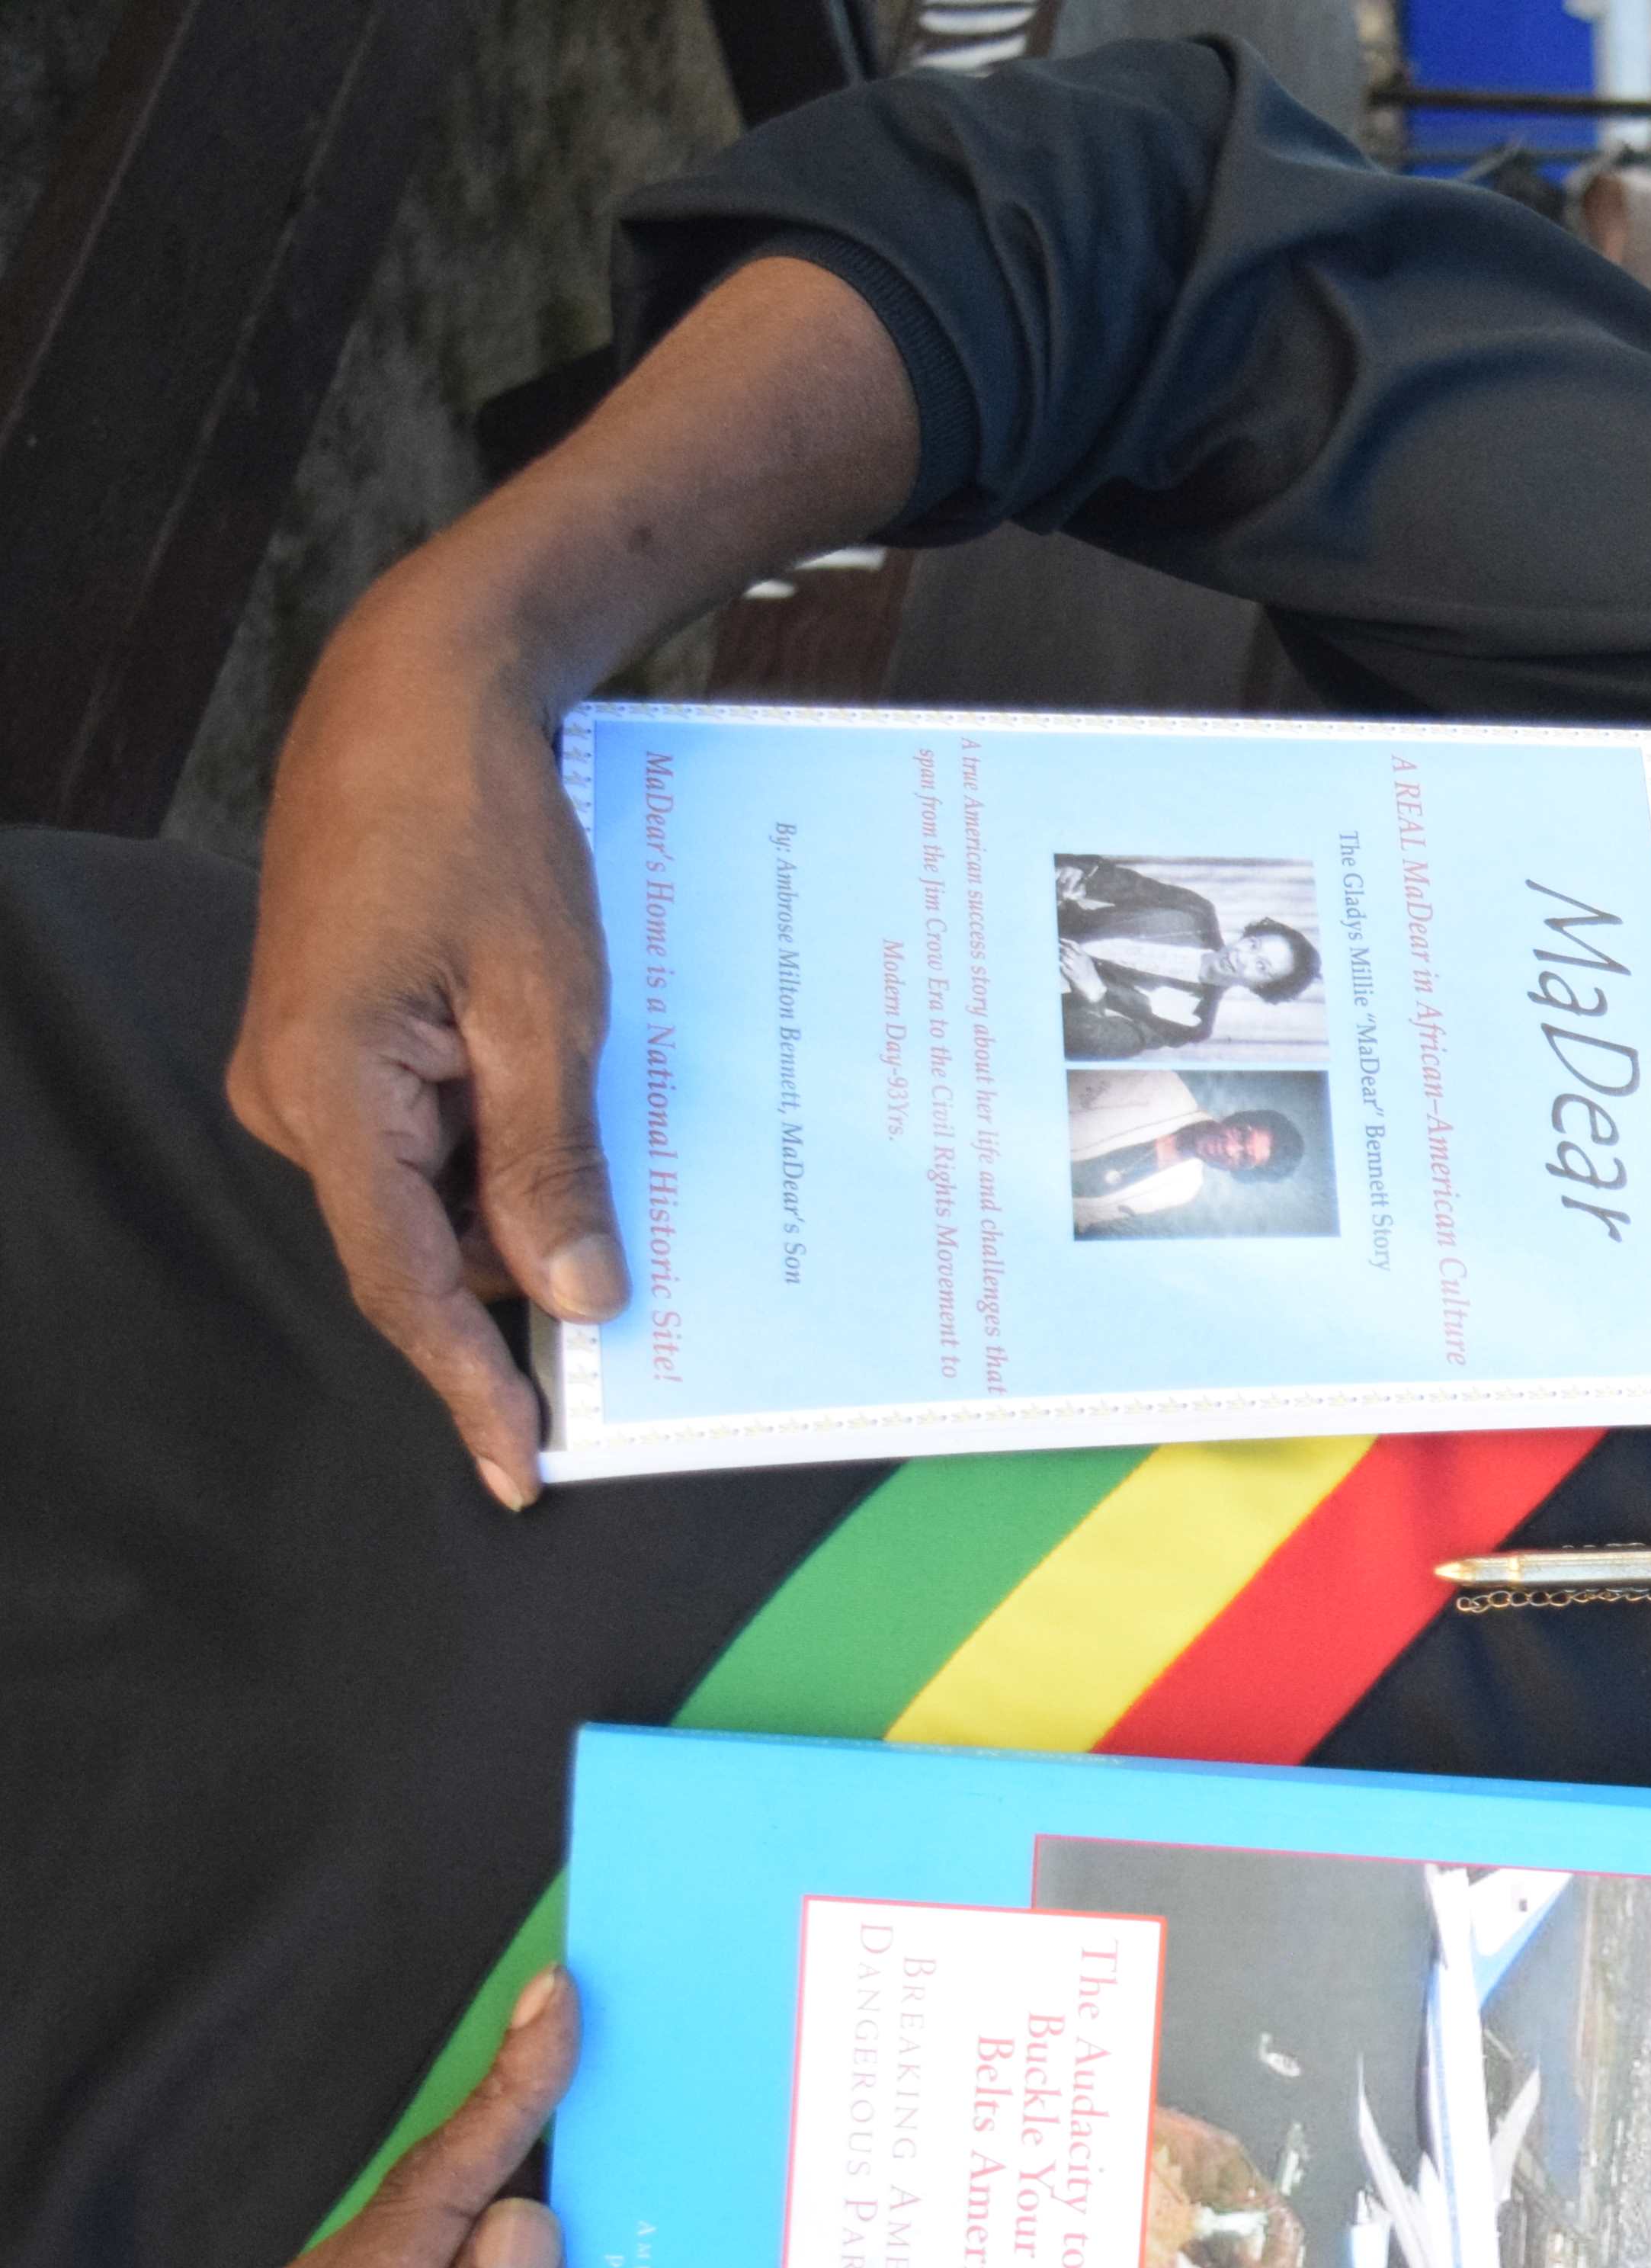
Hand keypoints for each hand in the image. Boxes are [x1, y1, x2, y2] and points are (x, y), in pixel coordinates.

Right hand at [232, 602, 622, 1505]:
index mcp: (327, 1090)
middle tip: (638, 1343)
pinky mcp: (350, 1043)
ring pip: (434, 1194)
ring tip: (632, 1220)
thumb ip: (549, 1163)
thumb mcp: (542, 1006)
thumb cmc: (478, 829)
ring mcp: (317, 1072)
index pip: (402, 1284)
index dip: (468, 1385)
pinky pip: (433, 1136)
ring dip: (526, 1214)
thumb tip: (571, 1298)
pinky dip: (507, 1156)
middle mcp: (297, 1096)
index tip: (521, 1468)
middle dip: (521, 1292)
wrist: (420, 700)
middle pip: (420, 1246)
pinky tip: (583, 1152)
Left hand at [236, 1968, 608, 2267]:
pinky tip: (569, 2169)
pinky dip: (506, 2205)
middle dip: (516, 2108)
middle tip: (597, 2007)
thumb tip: (518, 2219)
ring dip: (517, 2149)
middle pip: (426, 2195)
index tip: (559, 2011)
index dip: (495, 2106)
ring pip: (436, 2213)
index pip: (420, 2212)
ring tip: (597, 2065)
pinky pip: (441, 2248)